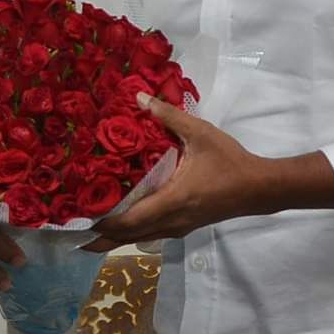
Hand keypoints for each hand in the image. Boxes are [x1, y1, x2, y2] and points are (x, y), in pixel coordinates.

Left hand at [87, 94, 269, 249]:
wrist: (259, 188)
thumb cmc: (229, 161)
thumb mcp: (199, 133)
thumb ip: (168, 116)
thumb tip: (139, 97)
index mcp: (173, 200)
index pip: (131, 219)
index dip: (104, 222)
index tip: (78, 219)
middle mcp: (172, 219)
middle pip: (130, 234)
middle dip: (102, 235)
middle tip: (73, 230)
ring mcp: (179, 226)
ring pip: (141, 236)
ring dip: (116, 235)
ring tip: (90, 229)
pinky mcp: (185, 225)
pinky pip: (152, 232)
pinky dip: (132, 230)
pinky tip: (122, 221)